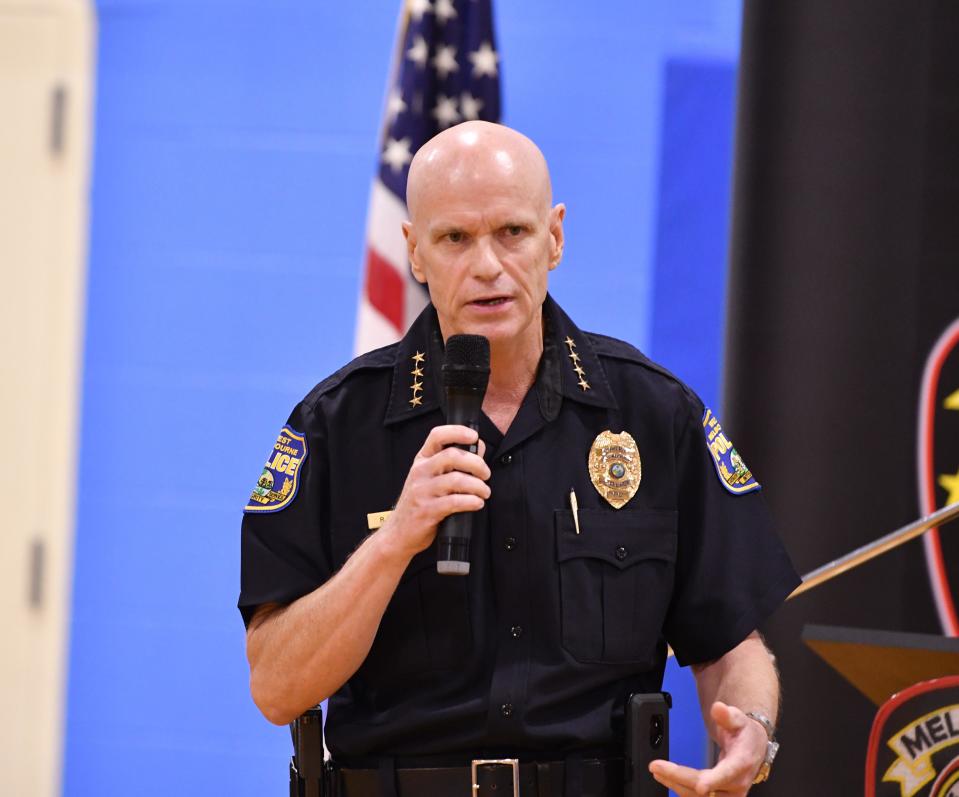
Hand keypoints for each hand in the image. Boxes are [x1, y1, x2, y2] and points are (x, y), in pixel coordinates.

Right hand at [381, 424, 490, 557]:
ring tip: (484, 492)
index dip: (457, 431)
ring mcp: (422, 491)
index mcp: (422, 460)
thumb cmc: (419, 503)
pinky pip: (454, 502)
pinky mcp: (427, 511)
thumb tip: (478, 446)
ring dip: (478, 486)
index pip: (437, 436)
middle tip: (486, 474)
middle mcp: (420, 472)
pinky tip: (477, 503)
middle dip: (476, 464)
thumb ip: (453, 462)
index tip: (474, 436)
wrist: (398, 533)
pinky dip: (471, 502)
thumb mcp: (431, 478)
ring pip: (456, 480)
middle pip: (452, 456)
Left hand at [648, 701, 766, 795]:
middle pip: (706, 789)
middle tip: (657, 767)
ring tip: (657, 772)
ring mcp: (729, 794)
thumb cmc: (744, 734)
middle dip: (679, 778)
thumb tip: (718, 708)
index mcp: (742, 763)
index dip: (714, 780)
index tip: (700, 785)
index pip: (728, 774)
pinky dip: (680, 789)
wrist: (753, 748)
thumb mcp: (738, 719)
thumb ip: (727, 714)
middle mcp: (737, 783)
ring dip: (676, 785)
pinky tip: (667, 779)